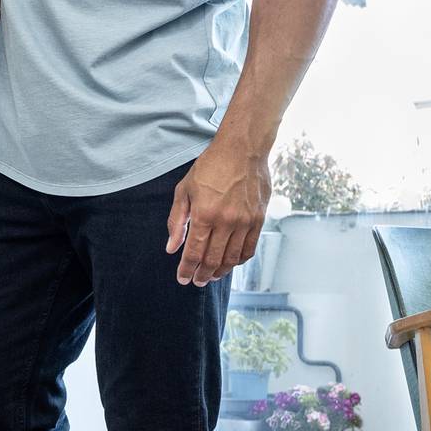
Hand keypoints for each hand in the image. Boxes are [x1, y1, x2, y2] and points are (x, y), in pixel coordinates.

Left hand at [166, 141, 269, 286]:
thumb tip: (171, 247)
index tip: (183, 279)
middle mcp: (226, 222)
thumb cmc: (210, 166)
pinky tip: (231, 263)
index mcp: (204, 215)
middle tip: (197, 281)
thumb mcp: (184, 190)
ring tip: (212, 275)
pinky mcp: (259, 219)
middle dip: (202, 275)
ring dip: (220, 271)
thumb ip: (177, 221)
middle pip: (212, 260)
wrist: (242, 149)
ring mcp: (245, 222)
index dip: (186, 270)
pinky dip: (239, 261)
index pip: (193, 253)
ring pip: (232, 259)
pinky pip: (249, 249)